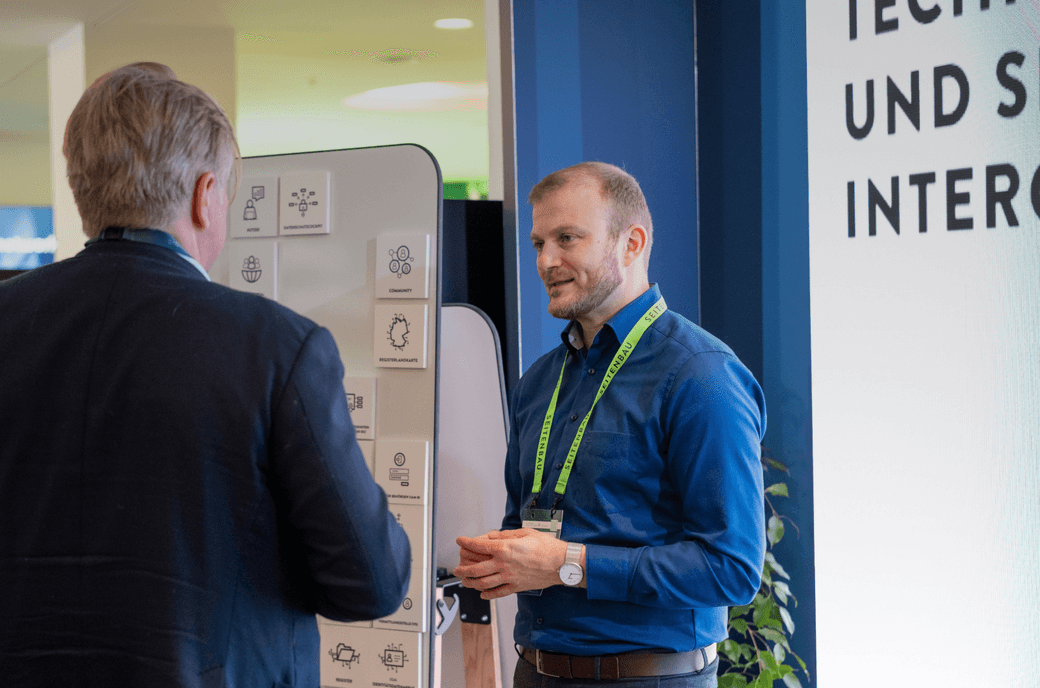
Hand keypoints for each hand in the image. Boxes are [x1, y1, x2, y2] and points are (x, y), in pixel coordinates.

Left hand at [454, 528, 568, 599]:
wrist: (561, 563)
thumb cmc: (546, 547)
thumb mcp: (524, 533)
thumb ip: (505, 536)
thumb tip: (491, 537)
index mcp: (505, 549)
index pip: (479, 546)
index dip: (466, 543)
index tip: (460, 541)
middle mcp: (504, 565)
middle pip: (476, 569)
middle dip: (463, 568)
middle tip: (456, 568)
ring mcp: (509, 578)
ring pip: (483, 583)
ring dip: (471, 583)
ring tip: (464, 581)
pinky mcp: (516, 587)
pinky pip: (498, 593)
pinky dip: (488, 594)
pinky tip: (482, 593)